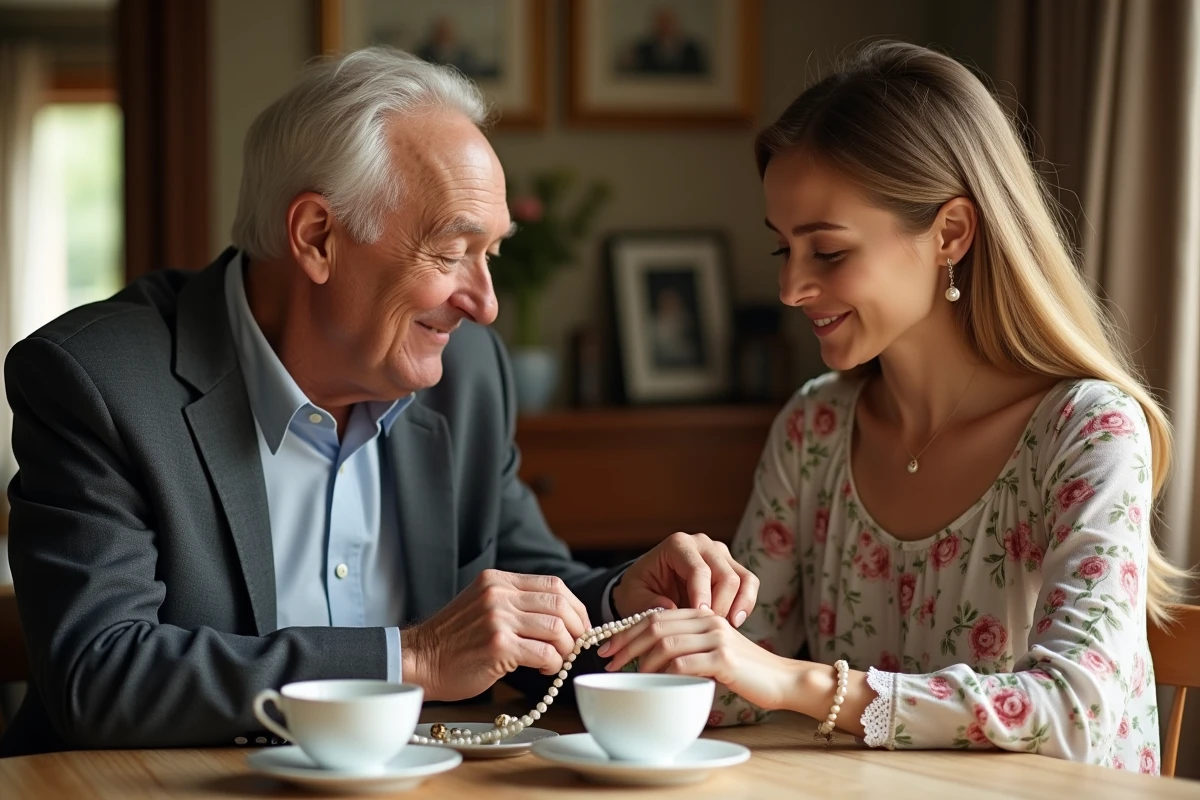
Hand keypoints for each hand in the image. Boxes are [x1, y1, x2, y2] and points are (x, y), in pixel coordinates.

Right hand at [401, 569, 590, 700]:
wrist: (419, 660)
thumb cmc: (453, 640)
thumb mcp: (482, 604)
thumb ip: (514, 602)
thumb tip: (561, 617)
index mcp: (497, 580)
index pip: (553, 585)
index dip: (574, 607)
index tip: (579, 626)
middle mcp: (498, 594)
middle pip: (560, 604)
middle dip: (576, 628)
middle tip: (574, 646)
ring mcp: (498, 619)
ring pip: (557, 629)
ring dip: (565, 649)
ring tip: (556, 660)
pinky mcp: (498, 646)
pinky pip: (545, 653)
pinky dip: (553, 664)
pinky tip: (544, 670)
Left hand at [597, 607, 799, 710]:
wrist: (785, 680)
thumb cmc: (746, 671)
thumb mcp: (712, 654)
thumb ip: (687, 649)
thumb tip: (647, 662)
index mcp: (703, 613)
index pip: (655, 614)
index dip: (626, 630)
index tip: (606, 647)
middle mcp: (708, 618)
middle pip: (655, 625)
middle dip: (625, 643)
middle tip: (607, 662)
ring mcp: (716, 636)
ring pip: (665, 642)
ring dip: (640, 660)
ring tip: (629, 676)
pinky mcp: (724, 658)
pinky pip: (683, 663)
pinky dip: (663, 674)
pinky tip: (654, 684)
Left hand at [612, 532, 758, 626]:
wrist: (648, 587)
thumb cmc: (640, 591)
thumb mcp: (633, 598)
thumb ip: (648, 604)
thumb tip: (671, 609)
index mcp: (678, 544)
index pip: (698, 569)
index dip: (702, 596)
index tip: (700, 618)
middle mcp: (703, 544)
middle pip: (725, 575)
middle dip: (720, 605)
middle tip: (709, 631)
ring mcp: (721, 554)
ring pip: (742, 579)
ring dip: (737, 606)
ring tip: (727, 629)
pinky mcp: (733, 567)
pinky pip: (749, 584)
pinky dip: (746, 604)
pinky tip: (734, 623)